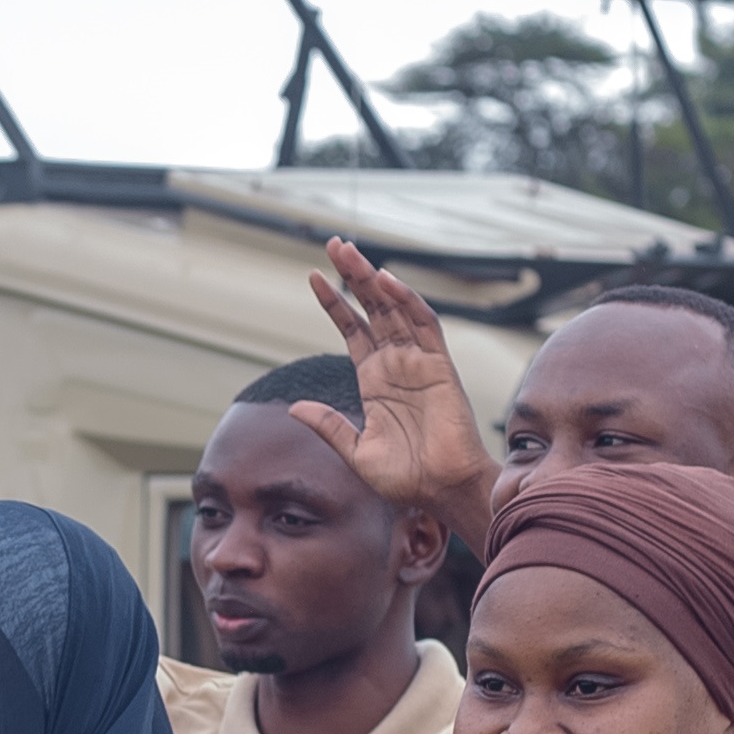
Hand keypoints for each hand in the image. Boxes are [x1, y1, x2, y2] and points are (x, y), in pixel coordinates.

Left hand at [300, 242, 493, 519]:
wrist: (439, 489)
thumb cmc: (405, 477)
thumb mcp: (355, 450)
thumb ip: (328, 425)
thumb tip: (294, 406)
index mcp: (374, 380)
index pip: (352, 329)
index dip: (334, 302)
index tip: (313, 276)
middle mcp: (395, 363)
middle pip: (372, 308)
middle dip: (352, 275)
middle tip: (333, 244)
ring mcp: (418, 361)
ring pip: (394, 307)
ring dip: (373, 278)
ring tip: (350, 251)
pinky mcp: (439, 366)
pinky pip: (423, 325)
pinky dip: (407, 301)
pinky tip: (387, 280)